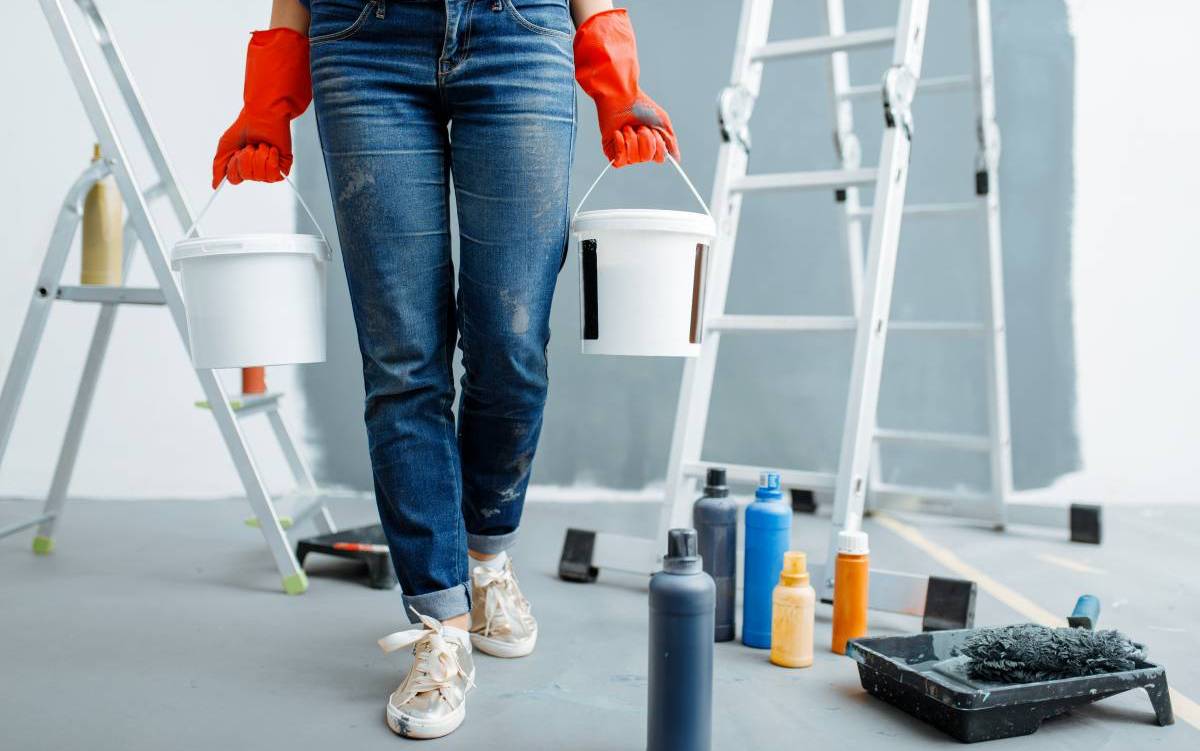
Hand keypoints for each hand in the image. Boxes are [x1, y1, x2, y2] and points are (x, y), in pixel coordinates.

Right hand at [212, 28, 311, 187]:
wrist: (262, 115)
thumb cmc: (244, 129)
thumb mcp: (225, 147)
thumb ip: (219, 167)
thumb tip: (215, 186)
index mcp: (243, 167)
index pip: (235, 179)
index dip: (234, 165)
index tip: (237, 151)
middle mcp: (256, 170)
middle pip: (247, 177)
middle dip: (246, 157)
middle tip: (250, 145)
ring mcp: (270, 169)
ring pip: (260, 176)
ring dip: (258, 156)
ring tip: (261, 144)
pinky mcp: (283, 166)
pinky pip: (274, 174)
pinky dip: (270, 159)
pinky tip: (271, 148)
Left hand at [574, 9, 679, 167]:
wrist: (619, 89)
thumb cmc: (639, 101)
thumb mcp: (662, 119)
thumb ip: (670, 140)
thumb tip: (676, 160)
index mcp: (647, 142)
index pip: (657, 159)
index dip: (657, 148)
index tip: (653, 131)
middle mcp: (634, 146)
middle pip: (647, 159)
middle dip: (646, 139)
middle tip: (639, 125)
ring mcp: (620, 147)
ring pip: (633, 159)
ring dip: (633, 139)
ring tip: (628, 125)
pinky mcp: (607, 146)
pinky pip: (617, 160)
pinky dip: (620, 146)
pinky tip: (619, 132)